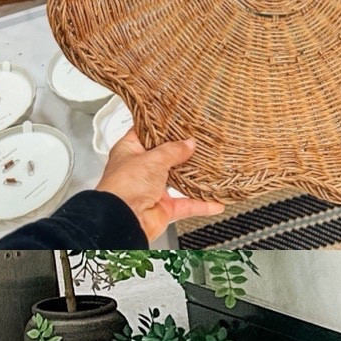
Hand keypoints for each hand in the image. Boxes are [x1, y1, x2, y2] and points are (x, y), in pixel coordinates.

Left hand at [95, 134, 224, 240]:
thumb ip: (173, 150)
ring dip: (193, 178)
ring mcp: (152, 190)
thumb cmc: (126, 185)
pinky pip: (187, 205)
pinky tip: (215, 202)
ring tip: (211, 169)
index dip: (159, 127)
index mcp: (129, 152)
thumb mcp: (152, 159)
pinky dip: (201, 205)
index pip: (144, 134)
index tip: (177, 121)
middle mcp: (140, 170)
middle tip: (200, 144)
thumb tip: (188, 144)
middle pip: (164, 158)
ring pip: (177, 182)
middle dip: (182, 153)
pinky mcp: (164, 208)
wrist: (124, 219)